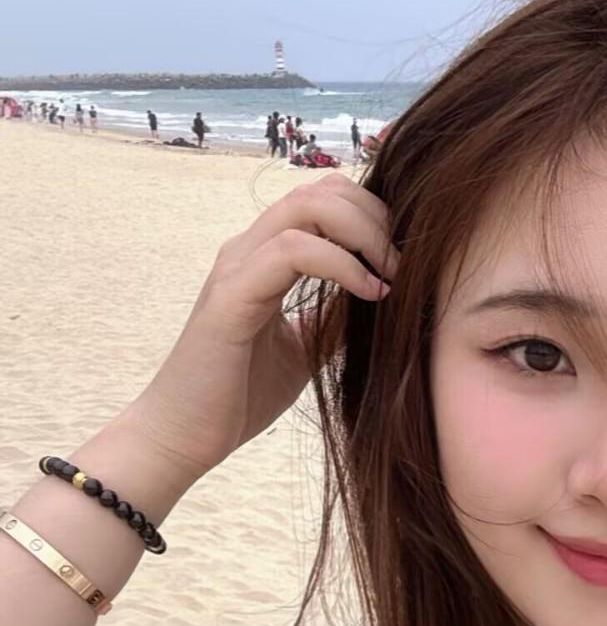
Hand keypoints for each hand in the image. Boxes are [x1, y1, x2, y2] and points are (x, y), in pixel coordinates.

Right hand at [127, 172, 398, 480]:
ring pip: (306, 206)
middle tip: (403, 263)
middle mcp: (249, 250)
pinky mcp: (231, 297)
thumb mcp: (305, 348)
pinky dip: (341, 265)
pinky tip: (369, 294)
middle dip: (375, 216)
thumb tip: (380, 294)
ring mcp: (237, 268)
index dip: (372, 214)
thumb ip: (333, 317)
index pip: (323, 198)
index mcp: (266, 258)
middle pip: (321, 190)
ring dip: (363, 233)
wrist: (185, 436)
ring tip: (391, 276)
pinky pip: (291, 252)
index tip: (403, 259)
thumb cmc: (240, 395)